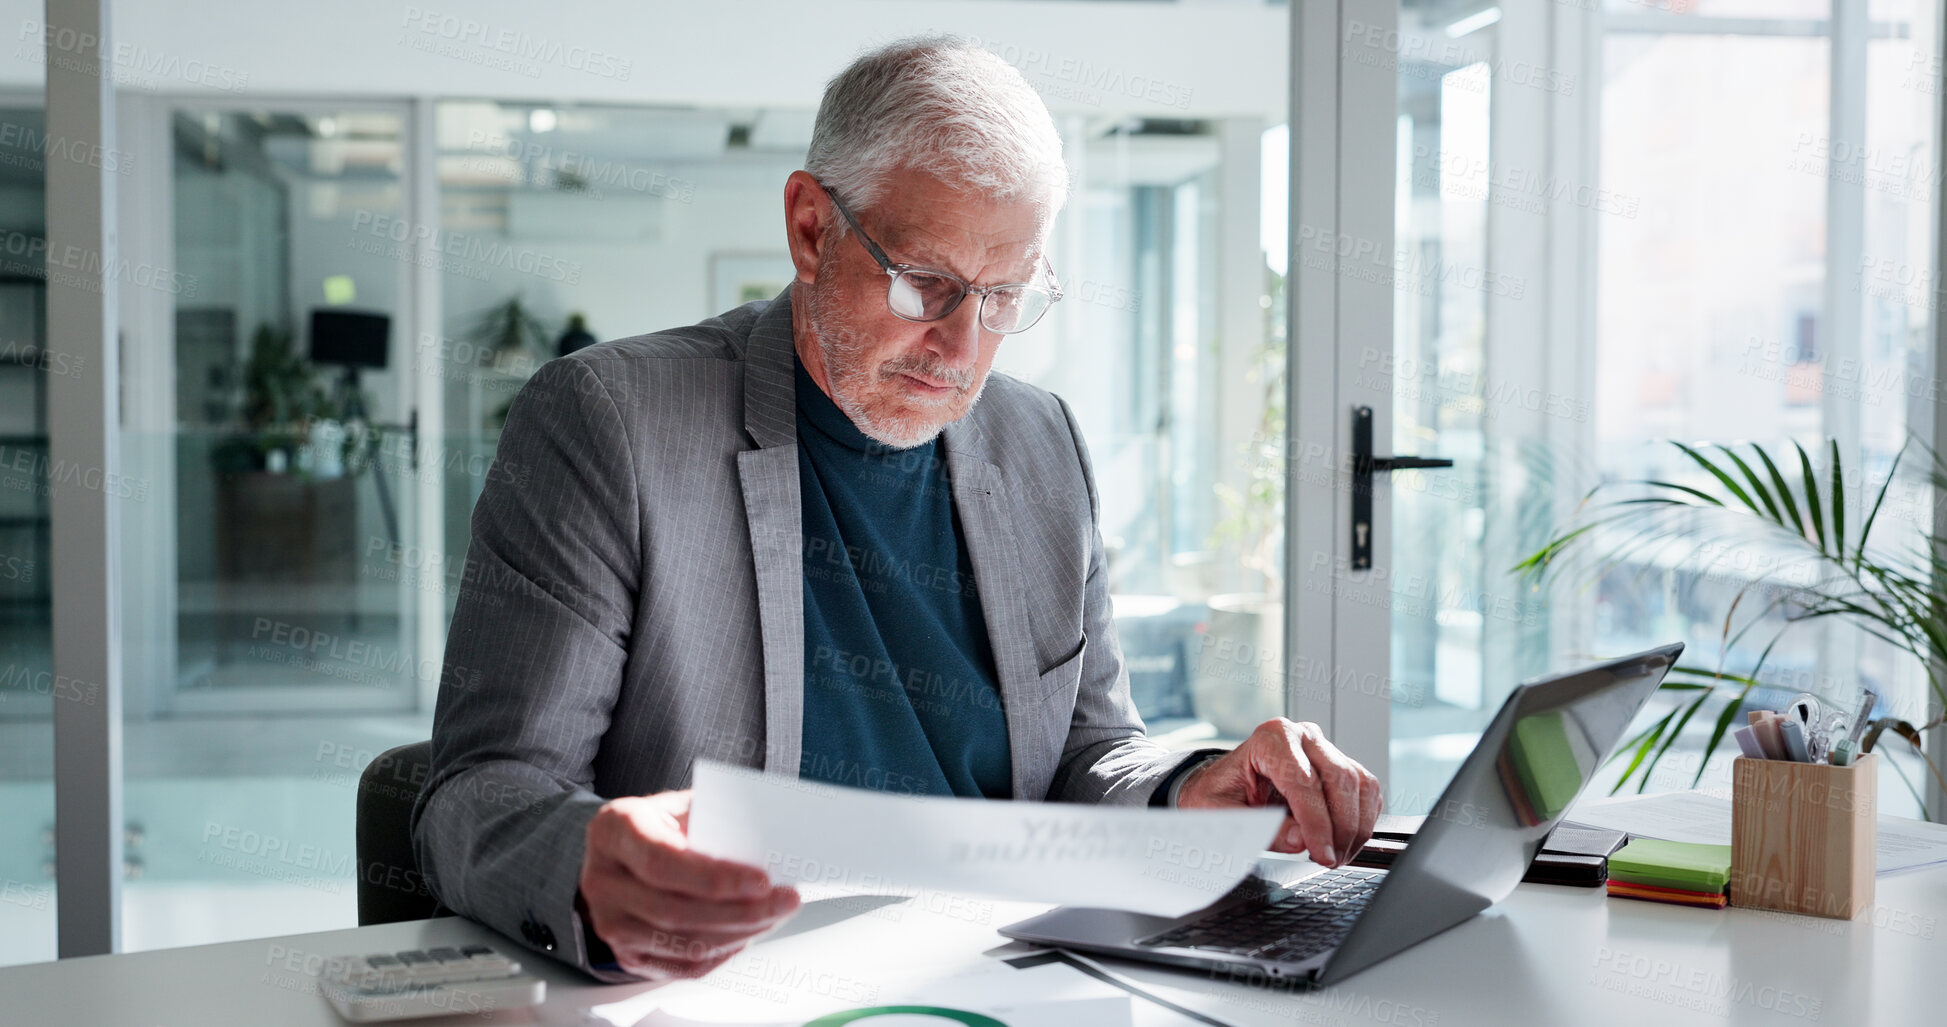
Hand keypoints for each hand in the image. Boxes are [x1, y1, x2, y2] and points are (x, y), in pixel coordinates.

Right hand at [578, 790, 800, 979]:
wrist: (623, 851)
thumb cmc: (662, 823)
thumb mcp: (682, 805)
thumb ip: (715, 820)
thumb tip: (770, 845)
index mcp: (614, 830)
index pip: (662, 861)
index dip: (714, 877)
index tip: (762, 880)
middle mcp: (602, 880)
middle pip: (674, 910)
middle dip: (741, 912)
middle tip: (786, 901)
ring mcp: (610, 923)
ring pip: (682, 944)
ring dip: (739, 934)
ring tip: (774, 915)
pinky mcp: (626, 955)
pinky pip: (682, 966)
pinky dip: (723, 952)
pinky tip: (747, 934)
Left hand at [1175, 719, 1381, 868]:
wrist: (1223, 785)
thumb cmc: (1218, 795)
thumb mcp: (1222, 815)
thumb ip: (1258, 827)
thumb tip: (1301, 840)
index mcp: (1271, 739)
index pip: (1304, 781)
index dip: (1317, 823)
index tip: (1320, 854)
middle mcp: (1302, 736)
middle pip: (1340, 780)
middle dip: (1341, 828)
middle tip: (1329, 860)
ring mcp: (1324, 748)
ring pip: (1360, 785)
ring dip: (1356, 827)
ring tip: (1336, 856)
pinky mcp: (1340, 765)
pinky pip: (1366, 791)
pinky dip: (1363, 820)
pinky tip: (1343, 842)